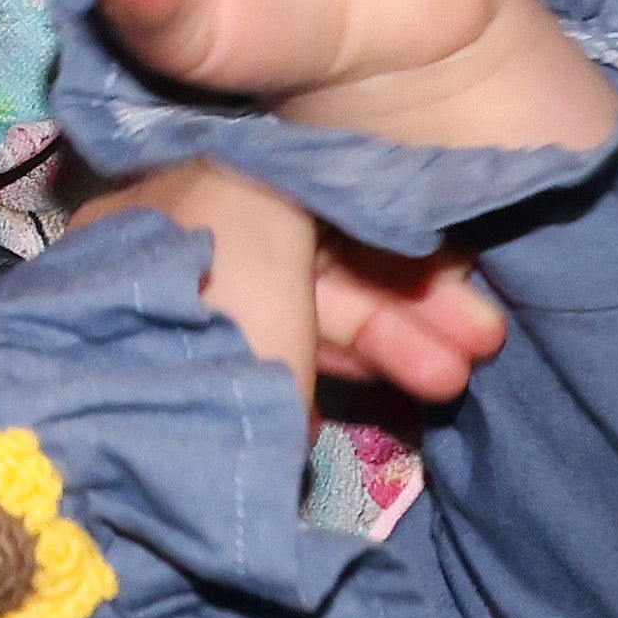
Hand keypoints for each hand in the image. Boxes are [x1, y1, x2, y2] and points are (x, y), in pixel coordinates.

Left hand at [79, 158, 513, 411]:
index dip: (392, 226)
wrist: (135, 438)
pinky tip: (386, 402)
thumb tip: (338, 192)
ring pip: (307, 320)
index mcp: (185, 187)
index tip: (461, 268)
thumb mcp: (262, 202)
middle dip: (406, 300)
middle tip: (483, 344)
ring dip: (388, 345)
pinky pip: (282, 373)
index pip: (309, 194)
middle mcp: (180, 250)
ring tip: (453, 383)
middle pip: (316, 263)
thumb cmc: (213, 300)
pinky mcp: (196, 398)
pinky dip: (335, 383)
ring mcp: (187, 328)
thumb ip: (309, 180)